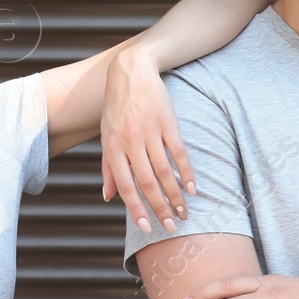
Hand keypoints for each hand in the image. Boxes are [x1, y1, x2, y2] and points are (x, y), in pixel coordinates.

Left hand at [100, 43, 193, 233]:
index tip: (145, 227)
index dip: (135, 208)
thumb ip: (108, 167)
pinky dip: (187, 172)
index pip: (125, 185)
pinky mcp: (168, 122)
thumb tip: (108, 197)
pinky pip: (179, 152)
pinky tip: (192, 188)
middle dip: (160, 208)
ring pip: (165, 171)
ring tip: (184, 212)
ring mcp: (150, 131)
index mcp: (113, 147)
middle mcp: (131, 141)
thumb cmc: (117, 107)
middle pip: (147, 182)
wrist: (131, 71)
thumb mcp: (106, 135)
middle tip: (171, 227)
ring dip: (175, 195)